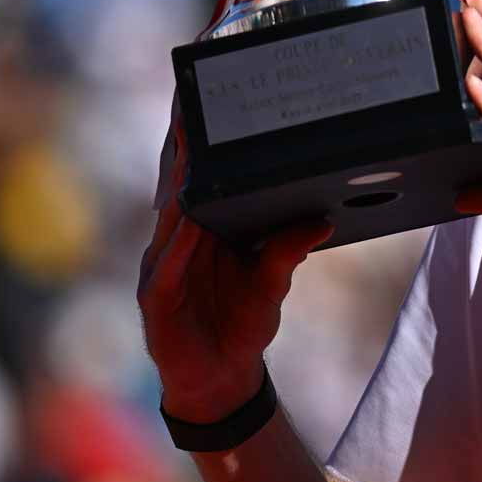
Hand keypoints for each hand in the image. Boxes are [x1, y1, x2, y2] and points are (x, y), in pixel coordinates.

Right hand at [138, 108, 332, 421]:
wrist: (220, 380)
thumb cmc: (240, 325)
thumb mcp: (272, 283)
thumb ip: (289, 250)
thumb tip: (324, 219)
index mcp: (202, 231)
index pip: (197, 180)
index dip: (196, 143)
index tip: (204, 102)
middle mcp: (177, 241)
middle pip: (178, 187)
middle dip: (183, 147)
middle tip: (190, 103)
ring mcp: (163, 268)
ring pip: (169, 217)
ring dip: (177, 183)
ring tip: (187, 146)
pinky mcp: (158, 299)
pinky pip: (168, 264)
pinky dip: (178, 242)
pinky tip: (188, 222)